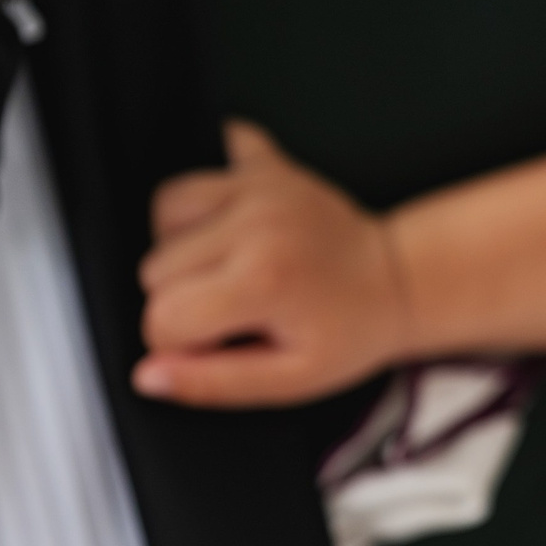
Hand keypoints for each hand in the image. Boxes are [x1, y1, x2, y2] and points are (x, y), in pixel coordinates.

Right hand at [133, 120, 411, 405]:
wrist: (397, 279)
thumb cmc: (349, 331)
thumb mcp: (290, 379)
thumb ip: (214, 383)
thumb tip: (148, 376)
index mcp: (263, 279)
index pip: (162, 318)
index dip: (179, 343)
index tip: (221, 342)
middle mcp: (257, 224)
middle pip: (154, 268)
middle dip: (183, 297)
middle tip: (238, 307)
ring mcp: (261, 186)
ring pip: (162, 212)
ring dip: (182, 245)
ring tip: (228, 268)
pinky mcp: (266, 164)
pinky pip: (201, 162)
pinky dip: (204, 193)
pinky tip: (229, 224)